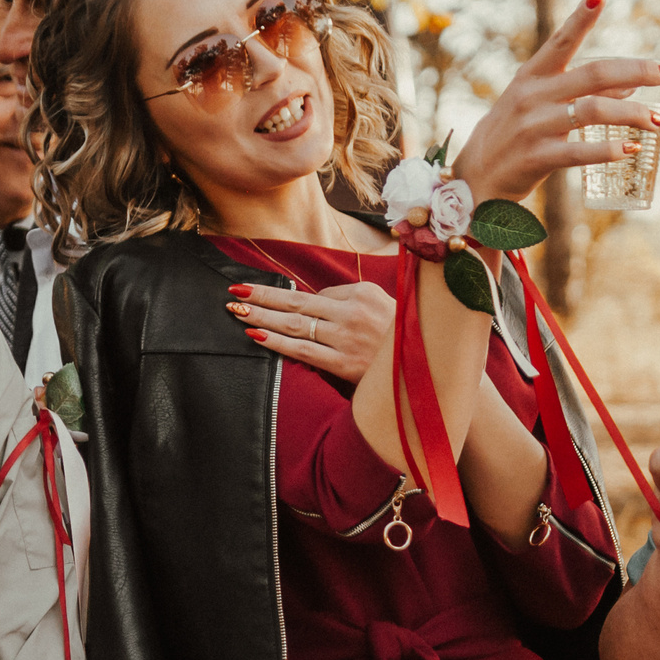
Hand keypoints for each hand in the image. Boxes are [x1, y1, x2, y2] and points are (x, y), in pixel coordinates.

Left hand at [227, 279, 394, 382]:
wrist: (425, 368)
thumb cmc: (399, 338)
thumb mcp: (380, 307)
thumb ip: (347, 302)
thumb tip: (314, 303)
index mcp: (362, 295)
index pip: (316, 294)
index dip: (284, 295)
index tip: (256, 291)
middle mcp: (352, 313)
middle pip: (296, 302)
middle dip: (262, 296)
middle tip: (234, 291)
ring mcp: (347, 339)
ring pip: (295, 324)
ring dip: (262, 316)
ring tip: (237, 310)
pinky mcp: (344, 364)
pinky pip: (303, 351)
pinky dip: (278, 342)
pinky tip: (257, 335)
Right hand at [451, 0, 659, 202]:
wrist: (476, 178)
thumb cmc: (515, 135)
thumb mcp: (541, 106)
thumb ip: (582, 93)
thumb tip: (629, 85)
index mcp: (533, 76)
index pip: (561, 40)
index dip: (582, 16)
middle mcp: (533, 95)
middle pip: (594, 74)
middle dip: (639, 72)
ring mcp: (534, 126)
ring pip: (594, 111)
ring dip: (632, 115)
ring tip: (658, 123)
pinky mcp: (536, 157)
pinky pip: (579, 151)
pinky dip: (609, 149)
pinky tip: (631, 149)